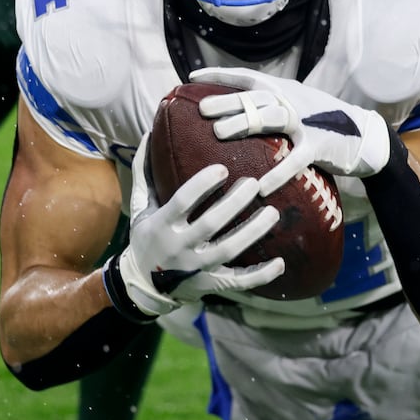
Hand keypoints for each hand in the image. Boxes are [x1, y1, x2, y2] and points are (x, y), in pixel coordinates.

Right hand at [108, 134, 283, 317]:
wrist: (143, 285)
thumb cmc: (146, 237)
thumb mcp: (140, 207)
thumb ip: (144, 173)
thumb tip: (150, 133)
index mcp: (162, 225)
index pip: (182, 202)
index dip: (202, 185)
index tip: (223, 167)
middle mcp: (179, 247)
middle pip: (210, 224)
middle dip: (234, 204)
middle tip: (255, 183)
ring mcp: (196, 267)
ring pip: (229, 250)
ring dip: (253, 232)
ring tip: (273, 213)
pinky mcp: (210, 283)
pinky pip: (238, 281)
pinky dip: (260, 275)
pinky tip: (280, 263)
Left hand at [191, 66, 391, 194]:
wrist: (364, 134)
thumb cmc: (321, 122)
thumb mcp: (293, 105)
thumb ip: (266, 105)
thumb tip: (231, 110)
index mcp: (283, 90)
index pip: (246, 77)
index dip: (219, 76)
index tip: (191, 78)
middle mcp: (292, 101)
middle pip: (254, 97)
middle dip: (226, 101)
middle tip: (201, 109)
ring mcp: (306, 122)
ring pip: (271, 118)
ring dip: (244, 123)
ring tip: (219, 134)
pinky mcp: (319, 146)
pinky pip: (296, 160)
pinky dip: (279, 173)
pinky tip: (260, 187)